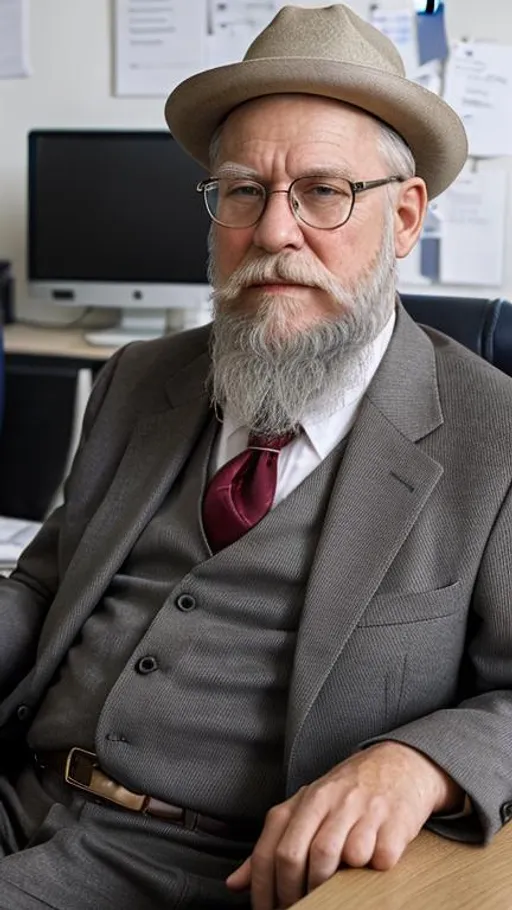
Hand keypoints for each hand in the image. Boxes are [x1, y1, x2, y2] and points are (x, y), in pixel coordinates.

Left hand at [226, 741, 462, 909]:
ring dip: (332, 884)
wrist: (399, 764)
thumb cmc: (347, 795)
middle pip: (297, 855)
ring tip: (333, 894)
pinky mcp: (395, 821)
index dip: (264, 891)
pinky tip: (372, 869)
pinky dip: (375, 869)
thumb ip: (271, 844)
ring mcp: (362, 810)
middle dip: (294, 894)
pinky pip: (380, 857)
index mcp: (303, 801)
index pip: (270, 851)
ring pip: (336, 856)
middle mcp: (329, 801)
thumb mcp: (306, 809)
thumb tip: (234, 883)